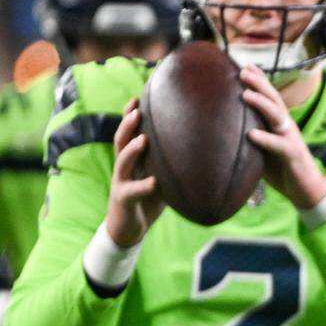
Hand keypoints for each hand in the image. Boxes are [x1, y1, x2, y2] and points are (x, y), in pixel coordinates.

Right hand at [105, 98, 164, 246]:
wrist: (128, 228)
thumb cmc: (148, 198)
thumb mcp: (161, 176)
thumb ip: (173, 163)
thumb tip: (204, 148)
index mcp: (133, 159)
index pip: (129, 132)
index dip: (130, 114)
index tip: (139, 96)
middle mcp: (124, 167)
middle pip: (121, 140)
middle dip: (127, 124)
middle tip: (137, 109)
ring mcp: (121, 183)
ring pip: (122, 162)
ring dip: (132, 150)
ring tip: (143, 139)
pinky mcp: (123, 200)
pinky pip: (133, 192)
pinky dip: (144, 186)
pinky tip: (155, 182)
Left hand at [239, 65, 325, 208]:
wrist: (305, 190)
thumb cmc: (282, 169)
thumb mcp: (263, 150)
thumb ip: (251, 138)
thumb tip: (224, 133)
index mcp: (279, 123)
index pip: (270, 97)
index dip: (259, 81)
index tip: (244, 66)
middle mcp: (286, 126)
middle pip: (273, 99)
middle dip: (259, 84)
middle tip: (243, 71)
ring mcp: (290, 139)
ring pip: (277, 116)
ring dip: (262, 104)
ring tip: (246, 95)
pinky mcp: (292, 155)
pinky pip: (278, 145)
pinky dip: (265, 138)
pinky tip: (252, 134)